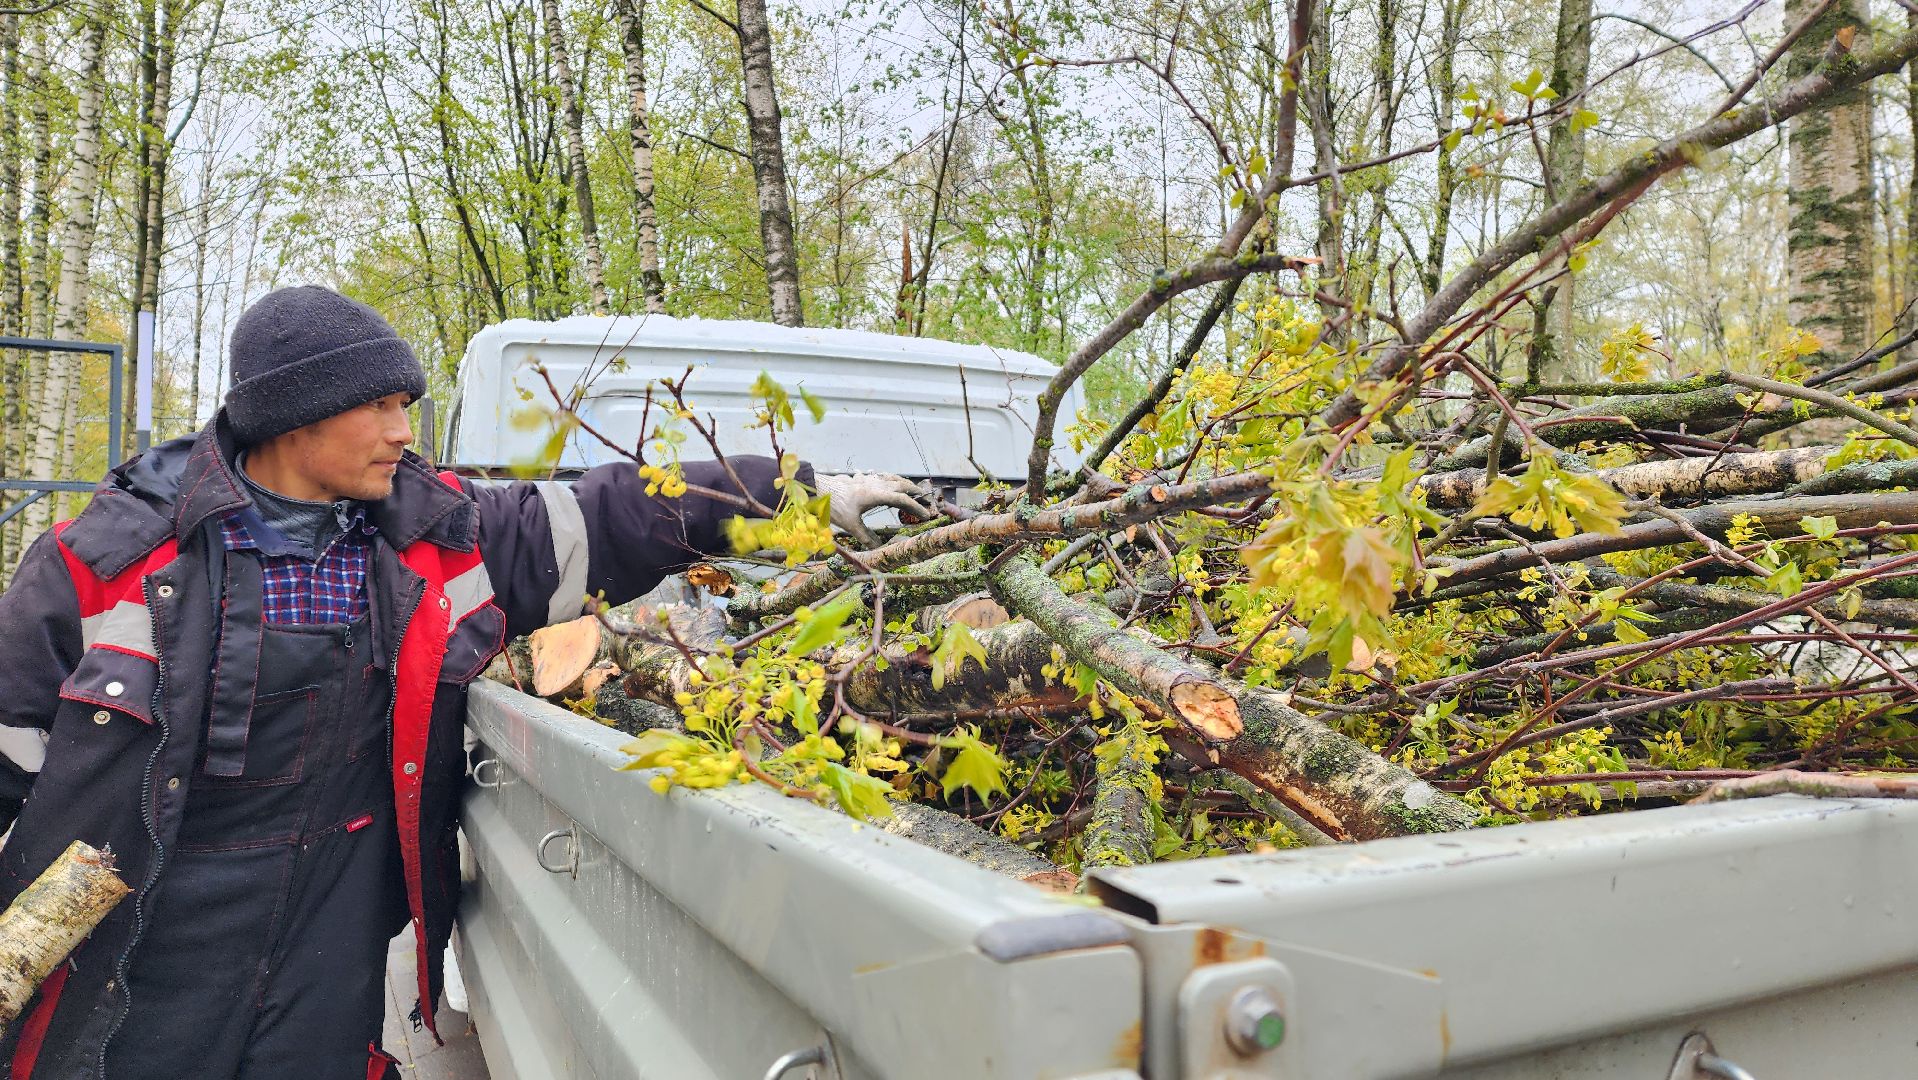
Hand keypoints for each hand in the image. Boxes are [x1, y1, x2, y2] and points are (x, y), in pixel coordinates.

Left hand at [814, 472, 934, 545]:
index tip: (925, 516)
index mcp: (877, 494)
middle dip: (916, 492)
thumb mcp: (851, 525)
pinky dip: (889, 479)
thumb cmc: (834, 506)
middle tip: (926, 500)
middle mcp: (876, 484)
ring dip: (904, 484)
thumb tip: (879, 549)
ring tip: (912, 490)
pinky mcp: (860, 478)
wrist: (817, 488)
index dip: (916, 508)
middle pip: (902, 485)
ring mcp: (868, 479)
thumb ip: (867, 537)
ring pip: (892, 478)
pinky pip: (880, 476)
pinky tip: (886, 481)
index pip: (903, 500)